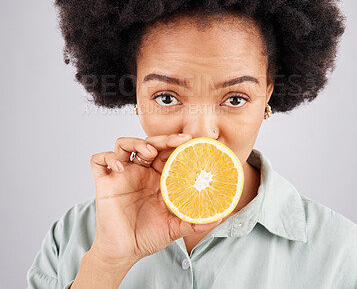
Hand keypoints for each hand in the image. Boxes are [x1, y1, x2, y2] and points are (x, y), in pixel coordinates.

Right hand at [88, 133, 222, 269]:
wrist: (124, 252)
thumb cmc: (148, 236)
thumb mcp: (174, 227)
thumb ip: (195, 220)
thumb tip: (220, 216)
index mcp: (157, 177)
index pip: (166, 152)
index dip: (177, 144)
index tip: (192, 141)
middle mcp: (140, 171)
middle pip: (148, 143)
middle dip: (163, 139)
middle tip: (177, 141)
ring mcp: (121, 175)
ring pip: (124, 144)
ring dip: (136, 142)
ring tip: (148, 152)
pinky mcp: (104, 182)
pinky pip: (99, 160)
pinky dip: (108, 158)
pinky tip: (119, 168)